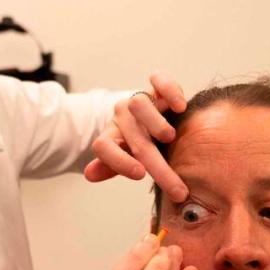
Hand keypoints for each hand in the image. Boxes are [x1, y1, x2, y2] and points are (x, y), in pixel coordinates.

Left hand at [83, 73, 188, 202]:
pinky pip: (159, 80)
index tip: (141, 175)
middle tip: (177, 188)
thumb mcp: (124, 156)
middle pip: (134, 139)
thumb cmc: (139, 141)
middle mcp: (124, 117)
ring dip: (155, 123)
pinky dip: (170, 91)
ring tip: (169, 138)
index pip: (103, 146)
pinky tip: (180, 107)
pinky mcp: (158, 88)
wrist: (152, 117)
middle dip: (157, 166)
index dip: (118, 162)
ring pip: (139, 103)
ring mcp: (140, 101)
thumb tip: (89, 174)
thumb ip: (110, 165)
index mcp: (112, 136)